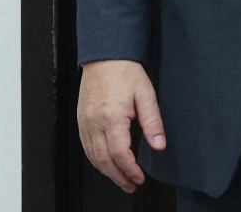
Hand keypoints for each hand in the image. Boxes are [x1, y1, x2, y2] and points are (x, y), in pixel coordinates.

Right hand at [78, 59, 165, 192]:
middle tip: (131, 186)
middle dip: (118, 177)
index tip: (140, 178)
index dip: (130, 170)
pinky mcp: (81, 120)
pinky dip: (96, 160)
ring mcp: (85, 122)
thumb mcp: (146, 93)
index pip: (120, 154)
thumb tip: (159, 145)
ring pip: (93, 157)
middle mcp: (95, 123)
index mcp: (112, 117)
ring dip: (107, 172)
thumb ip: (153, 122)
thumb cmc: (125, 71)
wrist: (105, 55)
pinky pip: (86, 147)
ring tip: (121, 179)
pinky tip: (105, 164)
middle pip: (104, 161)